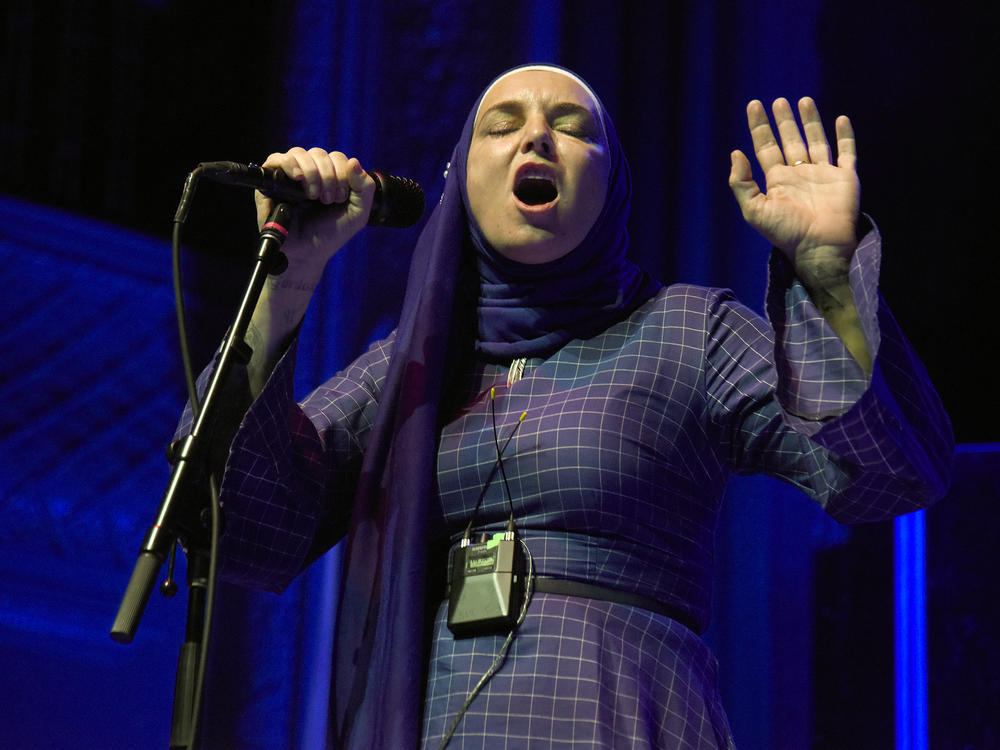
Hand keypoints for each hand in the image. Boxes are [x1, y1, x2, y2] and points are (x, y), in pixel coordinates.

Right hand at [255, 147, 375, 279]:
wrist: (308, 252)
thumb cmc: (331, 233)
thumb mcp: (358, 213)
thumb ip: (364, 188)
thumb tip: (354, 161)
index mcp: (330, 176)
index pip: (337, 158)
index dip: (342, 173)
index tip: (341, 198)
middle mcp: (309, 172)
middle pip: (319, 154)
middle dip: (328, 176)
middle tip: (328, 200)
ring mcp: (289, 175)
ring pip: (299, 153)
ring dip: (312, 173)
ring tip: (314, 196)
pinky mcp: (271, 182)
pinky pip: (276, 159)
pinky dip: (289, 164)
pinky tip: (298, 177)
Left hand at [729, 97, 859, 284]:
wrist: (819, 247)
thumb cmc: (786, 232)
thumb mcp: (754, 210)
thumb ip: (741, 183)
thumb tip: (735, 153)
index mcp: (778, 180)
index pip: (766, 148)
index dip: (759, 127)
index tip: (753, 105)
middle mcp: (799, 174)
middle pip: (790, 140)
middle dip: (783, 121)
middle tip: (778, 101)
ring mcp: (823, 174)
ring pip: (816, 140)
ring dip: (810, 121)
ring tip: (803, 100)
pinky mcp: (845, 178)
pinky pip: (846, 152)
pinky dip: (845, 135)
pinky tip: (840, 118)